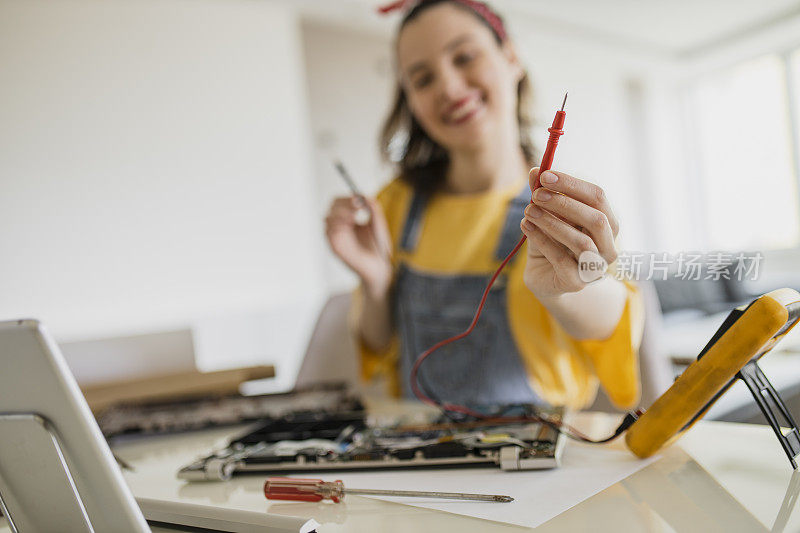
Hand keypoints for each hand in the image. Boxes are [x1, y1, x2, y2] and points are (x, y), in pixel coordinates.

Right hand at [325, 196, 392, 295]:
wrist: (380, 266)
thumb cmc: (379, 247)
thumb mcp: (378, 224)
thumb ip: (374, 209)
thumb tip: (365, 196)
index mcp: (350, 219)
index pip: (341, 202)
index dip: (347, 199)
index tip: (359, 200)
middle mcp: (341, 226)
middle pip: (332, 206)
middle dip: (344, 204)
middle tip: (357, 208)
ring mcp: (337, 236)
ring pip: (327, 217)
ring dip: (340, 214)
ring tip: (354, 218)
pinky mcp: (335, 246)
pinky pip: (328, 231)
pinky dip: (336, 225)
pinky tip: (348, 226)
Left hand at [519, 168, 618, 298]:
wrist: (544, 277)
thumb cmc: (551, 242)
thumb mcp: (546, 215)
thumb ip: (543, 195)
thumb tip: (534, 171)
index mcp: (607, 224)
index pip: (598, 197)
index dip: (572, 184)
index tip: (545, 175)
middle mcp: (608, 246)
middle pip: (596, 219)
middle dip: (564, 203)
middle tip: (536, 195)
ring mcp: (595, 267)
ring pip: (580, 241)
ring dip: (551, 222)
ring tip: (528, 212)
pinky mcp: (577, 283)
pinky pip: (561, 259)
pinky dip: (541, 240)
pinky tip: (526, 226)